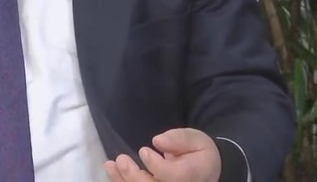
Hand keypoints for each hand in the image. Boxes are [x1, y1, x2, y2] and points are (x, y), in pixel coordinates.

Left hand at [105, 128, 220, 181]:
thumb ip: (179, 139)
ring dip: (123, 180)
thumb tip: (157, 141)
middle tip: (121, 159)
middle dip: (134, 176)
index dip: (154, 165)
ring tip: (110, 165)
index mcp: (191, 176)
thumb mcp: (196, 139)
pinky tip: (113, 172)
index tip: (144, 150)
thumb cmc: (199, 153)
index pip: (170, 176)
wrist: (205, 171)